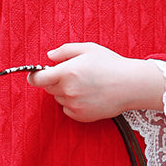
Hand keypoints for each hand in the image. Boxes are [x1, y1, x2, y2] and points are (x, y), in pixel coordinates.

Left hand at [28, 43, 164, 121]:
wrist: (131, 85)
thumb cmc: (111, 64)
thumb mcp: (88, 49)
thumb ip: (64, 51)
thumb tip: (49, 57)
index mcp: (67, 72)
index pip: (37, 79)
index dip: (34, 76)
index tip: (36, 75)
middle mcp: (68, 90)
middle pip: (48, 88)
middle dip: (55, 81)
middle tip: (73, 75)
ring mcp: (74, 105)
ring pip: (59, 99)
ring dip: (65, 92)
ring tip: (85, 85)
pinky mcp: (81, 116)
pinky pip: (68, 110)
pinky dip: (73, 104)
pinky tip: (88, 96)